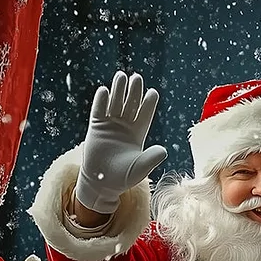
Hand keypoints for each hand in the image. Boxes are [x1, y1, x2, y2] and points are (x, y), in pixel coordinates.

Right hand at [73, 71, 167, 214]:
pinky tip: (104, 90)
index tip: (152, 92)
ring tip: (121, 76)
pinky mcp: (96, 128)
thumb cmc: (123, 178)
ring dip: (118, 90)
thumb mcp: (140, 169)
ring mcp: (110, 126)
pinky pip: (99, 111)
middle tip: (137, 78)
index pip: (145, 114)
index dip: (149, 103)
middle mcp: (125, 126)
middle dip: (134, 92)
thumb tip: (164, 150)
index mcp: (138, 133)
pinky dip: (101, 101)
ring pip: (115, 104)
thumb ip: (151, 159)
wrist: (101, 184)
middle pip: (131, 104)